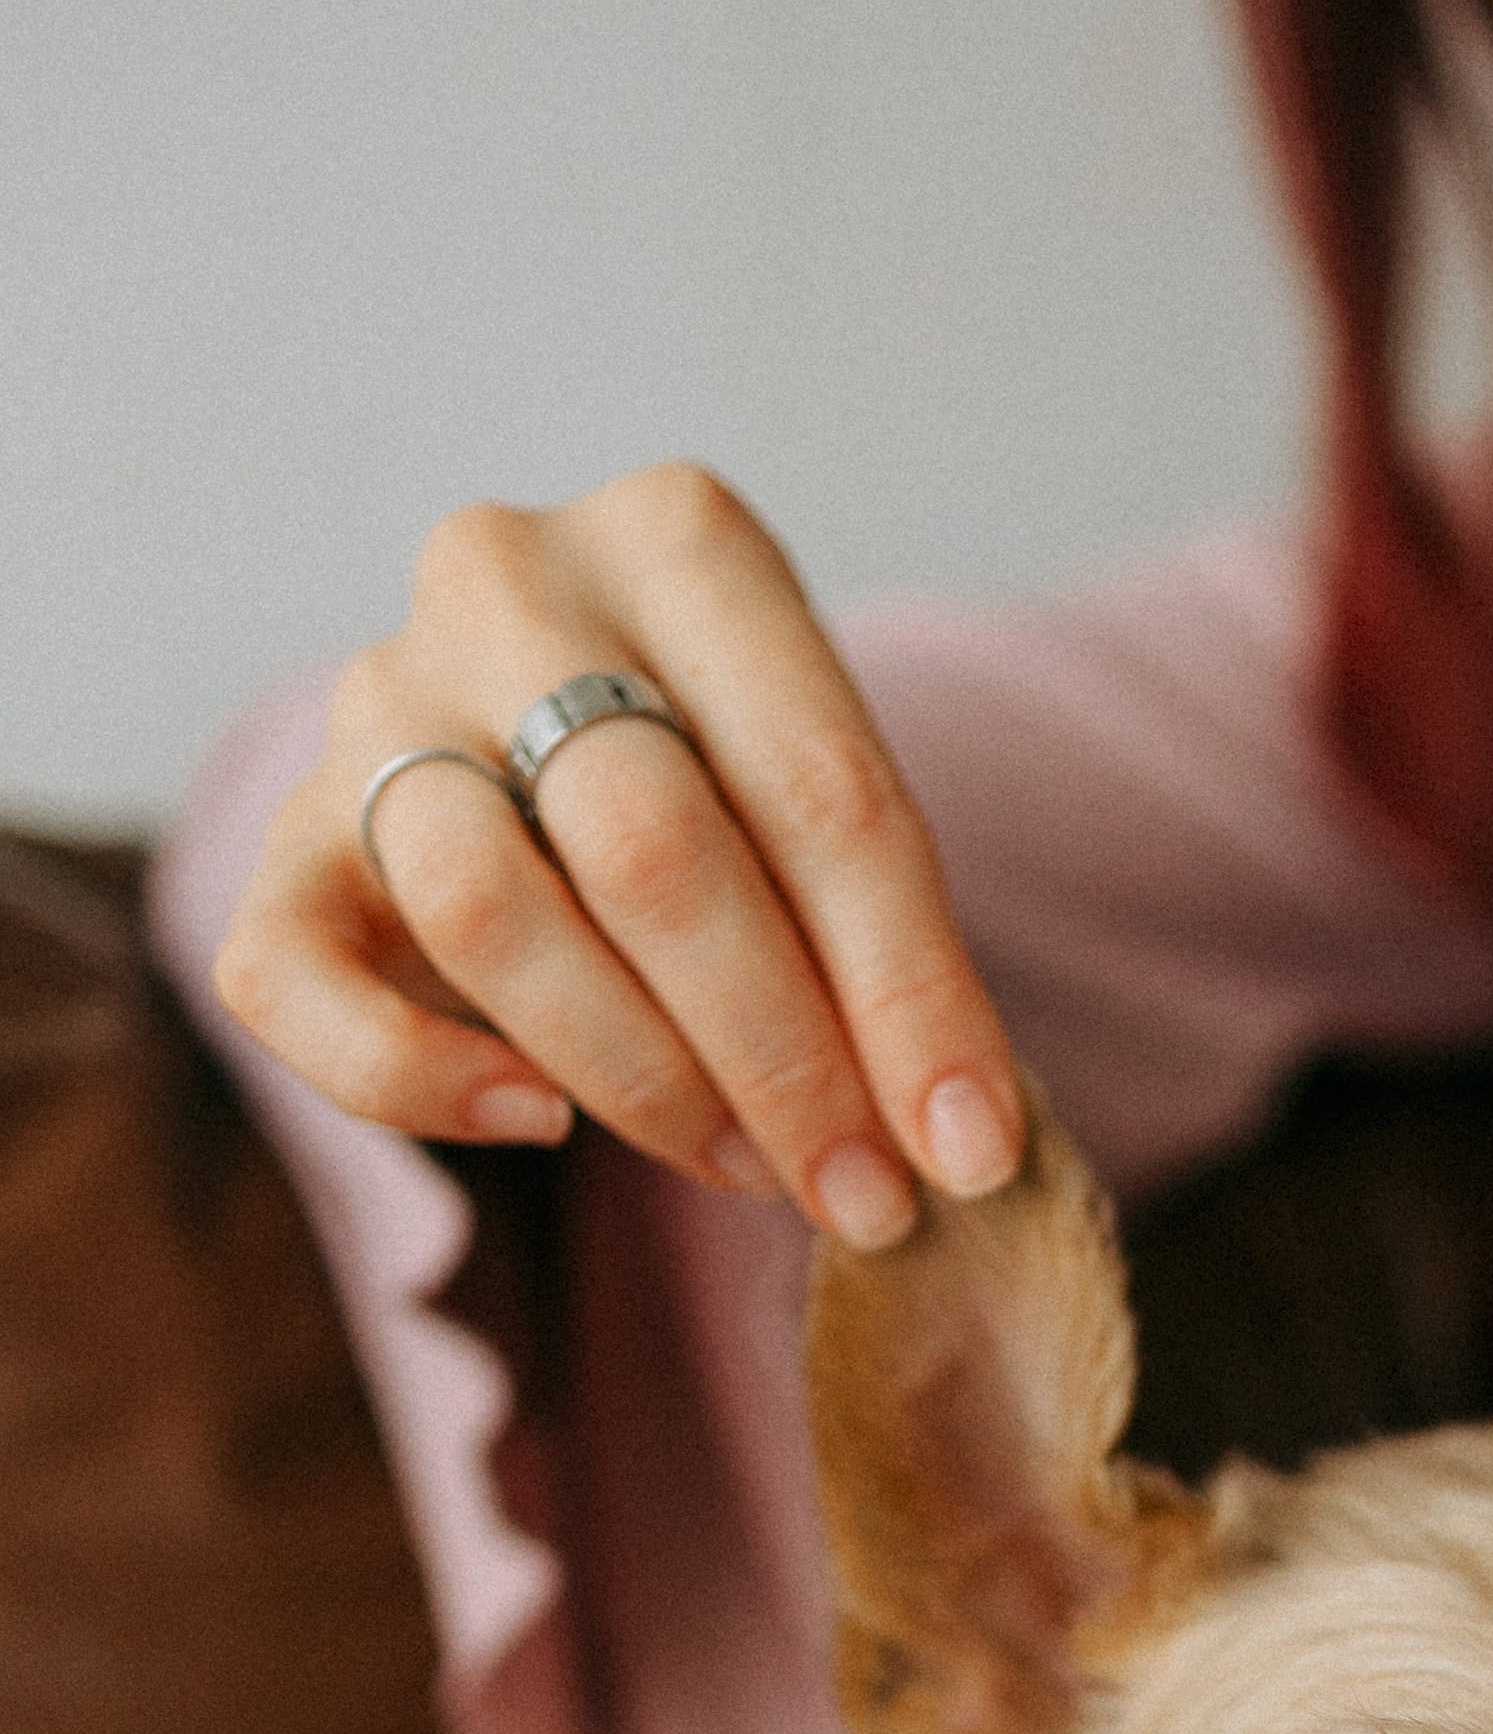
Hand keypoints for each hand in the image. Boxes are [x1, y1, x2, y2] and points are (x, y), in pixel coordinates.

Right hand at [213, 462, 1024, 1247]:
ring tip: (743, 1163)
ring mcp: (374, 698)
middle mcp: (508, 584)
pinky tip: (539, 1120)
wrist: (546, 736)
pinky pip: (298, 981)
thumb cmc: (729, 782)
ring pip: (485, 911)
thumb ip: (887, 947)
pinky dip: (420, 1079)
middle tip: (858, 1194)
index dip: (908, 994)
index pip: (821, 789)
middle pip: (653, 850)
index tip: (967, 1150)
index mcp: (682, 539)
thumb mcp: (827, 815)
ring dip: (637, 1078)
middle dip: (780, 1058)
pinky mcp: (283, 831)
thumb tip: (964, 1144)